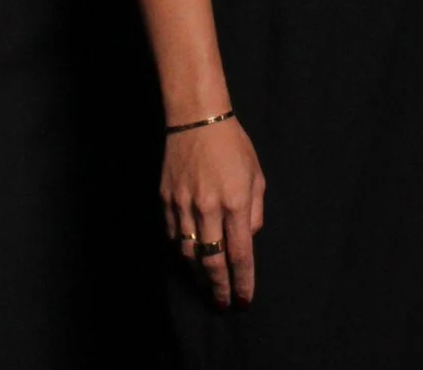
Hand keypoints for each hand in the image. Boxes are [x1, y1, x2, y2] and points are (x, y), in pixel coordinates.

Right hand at [163, 119, 264, 308]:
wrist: (196, 118)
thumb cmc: (232, 144)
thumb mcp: (256, 175)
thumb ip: (254, 211)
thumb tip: (247, 239)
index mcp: (236, 202)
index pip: (240, 254)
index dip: (242, 282)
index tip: (243, 300)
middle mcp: (209, 208)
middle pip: (213, 262)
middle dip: (219, 288)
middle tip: (222, 304)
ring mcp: (183, 205)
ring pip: (189, 254)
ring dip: (198, 275)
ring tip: (207, 286)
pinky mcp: (166, 200)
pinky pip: (173, 236)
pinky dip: (181, 253)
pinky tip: (189, 260)